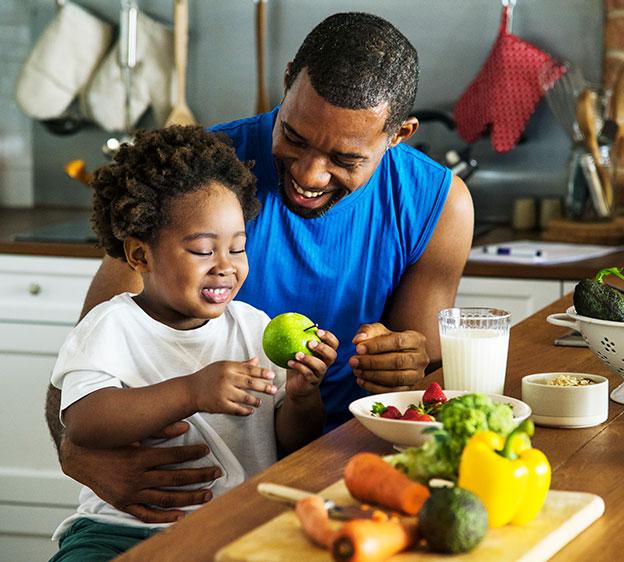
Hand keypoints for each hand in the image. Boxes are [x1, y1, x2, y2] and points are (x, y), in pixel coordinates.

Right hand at [60, 421, 219, 522]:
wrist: (79, 456)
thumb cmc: (108, 440)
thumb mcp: (132, 432)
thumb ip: (159, 429)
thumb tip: (184, 426)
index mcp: (139, 457)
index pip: (173, 456)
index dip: (192, 453)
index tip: (206, 450)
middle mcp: (136, 477)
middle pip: (175, 478)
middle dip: (199, 476)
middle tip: (217, 472)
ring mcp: (130, 493)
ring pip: (166, 498)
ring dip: (189, 497)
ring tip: (208, 494)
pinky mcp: (123, 503)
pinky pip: (146, 514)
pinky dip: (164, 517)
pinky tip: (181, 515)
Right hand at [190, 358, 277, 414]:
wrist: (190, 391)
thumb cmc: (208, 377)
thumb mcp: (222, 366)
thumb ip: (241, 365)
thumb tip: (257, 360)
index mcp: (228, 367)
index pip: (249, 369)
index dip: (262, 372)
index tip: (272, 375)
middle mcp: (226, 378)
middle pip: (250, 383)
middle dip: (264, 387)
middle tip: (274, 389)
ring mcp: (223, 392)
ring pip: (246, 397)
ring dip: (255, 400)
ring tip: (260, 402)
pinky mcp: (220, 405)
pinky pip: (237, 409)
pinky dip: (245, 411)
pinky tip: (250, 410)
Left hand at [286, 328, 338, 397]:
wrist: (297, 387)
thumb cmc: (298, 366)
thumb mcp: (298, 351)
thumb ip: (298, 340)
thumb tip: (289, 321)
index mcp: (324, 354)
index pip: (334, 344)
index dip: (329, 337)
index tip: (318, 331)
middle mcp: (325, 364)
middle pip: (332, 355)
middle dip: (323, 348)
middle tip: (310, 343)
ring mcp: (320, 374)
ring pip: (321, 366)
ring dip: (309, 359)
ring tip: (297, 354)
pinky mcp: (312, 382)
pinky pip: (308, 374)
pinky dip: (299, 367)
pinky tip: (289, 362)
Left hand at [348, 322, 428, 392]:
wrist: (396, 354)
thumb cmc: (387, 341)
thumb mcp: (378, 331)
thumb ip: (367, 331)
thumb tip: (359, 339)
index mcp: (416, 339)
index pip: (397, 341)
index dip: (377, 345)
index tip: (358, 348)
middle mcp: (421, 358)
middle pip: (397, 361)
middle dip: (372, 362)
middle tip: (353, 361)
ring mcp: (417, 375)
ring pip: (396, 378)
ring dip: (373, 375)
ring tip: (356, 371)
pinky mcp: (410, 388)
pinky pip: (392, 391)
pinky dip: (375, 387)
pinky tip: (361, 381)